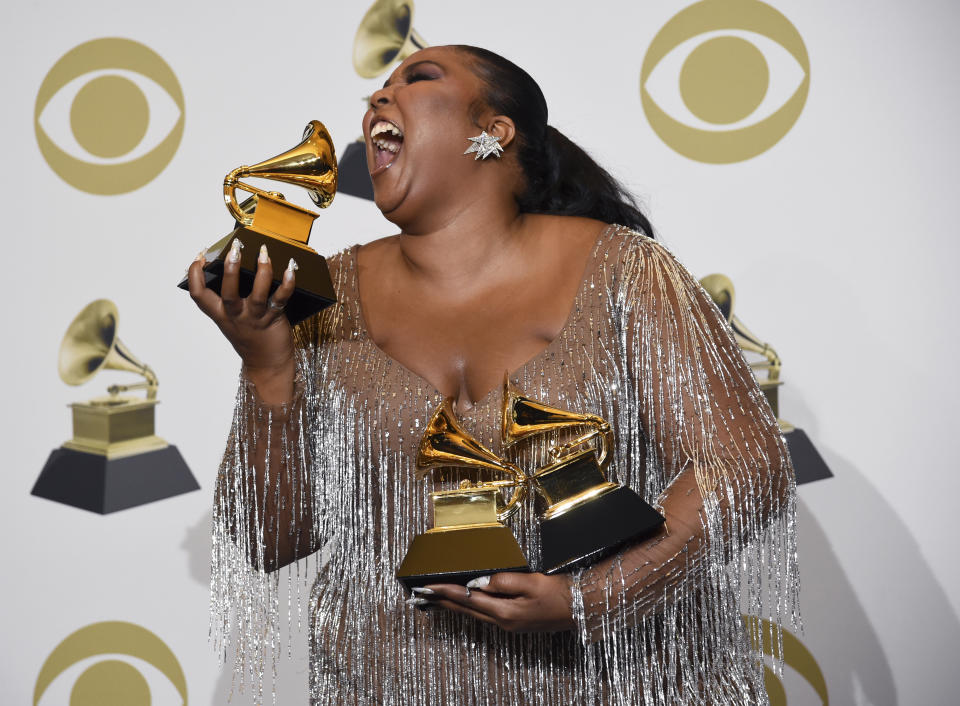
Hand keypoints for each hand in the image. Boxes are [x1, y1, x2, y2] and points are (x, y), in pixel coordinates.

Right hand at [186, 240, 296, 402]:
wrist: (267, 365)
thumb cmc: (250, 338)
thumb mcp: (232, 320)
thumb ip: (228, 300)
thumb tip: (233, 267)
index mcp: (221, 315)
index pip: (199, 295)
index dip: (195, 275)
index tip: (200, 257)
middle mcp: (236, 316)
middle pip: (228, 292)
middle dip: (230, 269)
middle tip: (234, 249)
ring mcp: (256, 318)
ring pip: (258, 294)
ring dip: (262, 271)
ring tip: (264, 253)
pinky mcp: (275, 319)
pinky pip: (281, 299)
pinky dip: (287, 284)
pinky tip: (290, 270)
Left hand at [411, 572, 575, 632]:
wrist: (579, 608)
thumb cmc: (558, 594)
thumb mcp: (531, 583)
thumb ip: (502, 581)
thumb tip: (478, 581)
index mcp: (504, 611)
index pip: (466, 598)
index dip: (444, 591)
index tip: (426, 586)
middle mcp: (502, 621)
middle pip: (464, 609)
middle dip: (441, 601)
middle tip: (419, 595)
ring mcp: (507, 624)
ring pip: (472, 613)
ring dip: (452, 605)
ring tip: (434, 598)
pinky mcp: (513, 622)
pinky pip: (483, 613)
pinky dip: (468, 606)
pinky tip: (463, 602)